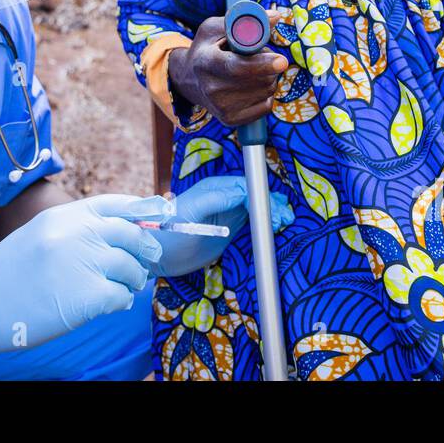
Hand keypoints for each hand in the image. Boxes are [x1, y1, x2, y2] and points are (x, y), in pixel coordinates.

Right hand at [0, 194, 169, 379]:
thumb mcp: (39, 234)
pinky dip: (121, 301)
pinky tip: (110, 304)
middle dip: (145, 248)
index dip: (142, 210)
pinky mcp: (86, 297)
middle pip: (130, 234)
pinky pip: (121, 296)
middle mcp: (75, 234)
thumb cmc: (8, 274)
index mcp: (62, 216)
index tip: (159, 216)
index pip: (115, 204)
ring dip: (133, 280)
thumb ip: (76, 228)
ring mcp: (82, 264)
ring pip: (132, 267)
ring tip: (122, 288)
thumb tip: (122, 229)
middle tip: (145, 262)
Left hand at [148, 175, 294, 276]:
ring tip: (287, 221)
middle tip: (285, 219)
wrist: (156, 254)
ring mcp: (227, 214)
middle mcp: (223, 198)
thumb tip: (243, 192)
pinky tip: (275, 227)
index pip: (246, 188)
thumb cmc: (169, 230)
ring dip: (271, 213)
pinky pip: (251, 221)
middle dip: (271, 205)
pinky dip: (264, 223)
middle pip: (255, 196)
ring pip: (256, 208)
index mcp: (215, 188)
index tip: (273, 214)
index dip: (261, 199)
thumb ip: (216, 199)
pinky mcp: (228, 229)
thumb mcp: (192, 211)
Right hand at [168, 12, 288, 126]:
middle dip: (268, 63)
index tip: (281, 61)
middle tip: (258, 54)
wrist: (189, 80)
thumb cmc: (207, 47)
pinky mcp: (230, 120)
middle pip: (258, 80)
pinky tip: (251, 86)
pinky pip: (266, 105)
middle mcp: (211, 89)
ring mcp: (220, 108)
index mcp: (205, 62)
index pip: (237, 67)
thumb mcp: (215, 28)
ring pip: (266, 90)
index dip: (261, 64)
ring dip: (268, 77)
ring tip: (251, 69)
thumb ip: (244, 21)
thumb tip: (275, 16)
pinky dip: (265, 93)